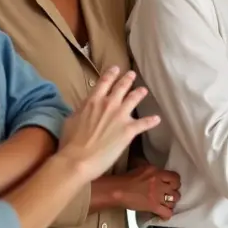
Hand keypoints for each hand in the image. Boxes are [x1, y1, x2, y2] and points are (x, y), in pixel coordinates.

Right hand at [58, 66, 160, 182]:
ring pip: (133, 99)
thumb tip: (85, 108)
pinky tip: (157, 119)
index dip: (111, 74)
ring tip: (144, 90)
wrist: (79, 159)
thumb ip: (81, 110)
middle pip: (121, 87)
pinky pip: (143, 123)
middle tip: (132, 74)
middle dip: (127, 79)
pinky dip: (151, 121)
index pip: (104, 82)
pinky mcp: (129, 130)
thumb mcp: (71, 119)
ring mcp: (120, 116)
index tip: (116, 68)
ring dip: (139, 94)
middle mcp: (109, 104)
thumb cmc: (70, 142)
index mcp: (93, 100)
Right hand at [113, 161, 181, 218]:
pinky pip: (167, 213)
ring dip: (171, 204)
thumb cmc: (126, 178)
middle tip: (168, 195)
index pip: (175, 177)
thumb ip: (152, 169)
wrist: (118, 189)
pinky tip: (164, 214)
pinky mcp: (153, 206)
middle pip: (175, 191)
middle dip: (174, 194)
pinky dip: (167, 215)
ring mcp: (157, 196)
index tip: (172, 185)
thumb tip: (159, 171)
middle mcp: (159, 183)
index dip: (176, 183)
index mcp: (157, 172)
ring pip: (173, 202)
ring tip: (166, 204)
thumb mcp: (142, 167)